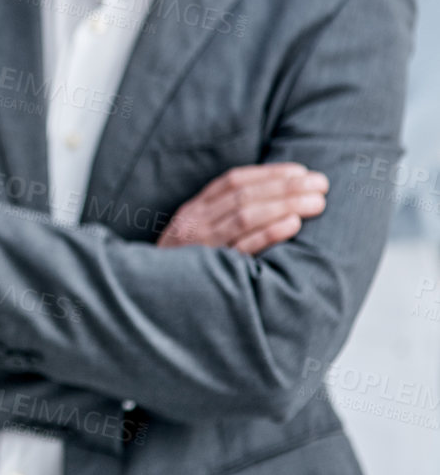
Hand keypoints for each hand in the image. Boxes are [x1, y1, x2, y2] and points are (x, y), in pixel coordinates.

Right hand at [157, 163, 326, 253]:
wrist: (154, 303)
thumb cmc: (183, 269)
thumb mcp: (193, 236)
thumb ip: (219, 218)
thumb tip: (269, 203)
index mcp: (193, 211)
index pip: (232, 181)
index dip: (268, 173)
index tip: (300, 171)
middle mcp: (196, 223)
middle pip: (244, 196)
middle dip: (286, 187)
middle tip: (321, 184)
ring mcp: (203, 245)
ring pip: (245, 215)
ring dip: (285, 204)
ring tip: (316, 202)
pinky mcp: (212, 270)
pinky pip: (243, 247)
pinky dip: (269, 233)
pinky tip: (293, 225)